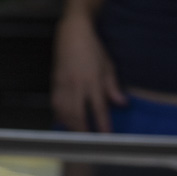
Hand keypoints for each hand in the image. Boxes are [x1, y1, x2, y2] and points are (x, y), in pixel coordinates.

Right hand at [51, 14, 126, 131]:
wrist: (72, 34)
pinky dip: (59, 115)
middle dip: (82, 130)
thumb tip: (122, 103)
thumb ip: (113, 86)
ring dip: (70, 125)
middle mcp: (77, 85)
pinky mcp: (54, 83)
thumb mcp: (108, 65)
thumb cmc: (92, 49)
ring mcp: (63, 84)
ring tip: (76, 134)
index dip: (102, 124)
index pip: (98, 108)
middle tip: (87, 142)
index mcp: (93, 80)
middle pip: (78, 114)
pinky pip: (56, 104)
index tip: (106, 137)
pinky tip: (64, 121)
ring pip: (64, 111)